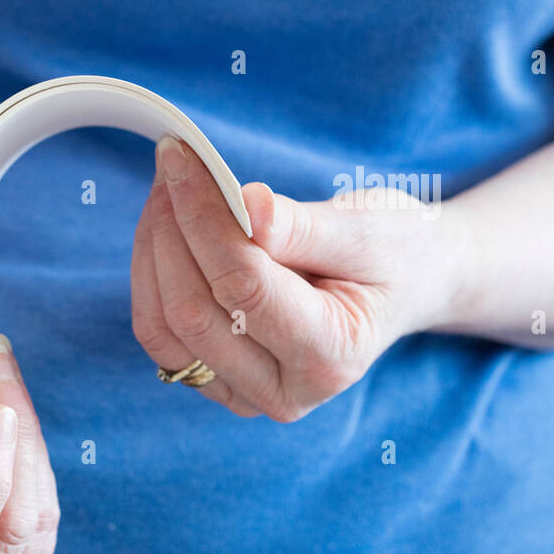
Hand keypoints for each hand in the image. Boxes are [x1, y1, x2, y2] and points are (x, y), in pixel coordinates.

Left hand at [131, 135, 461, 421]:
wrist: (403, 285)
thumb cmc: (392, 252)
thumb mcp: (366, 230)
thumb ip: (303, 226)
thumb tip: (247, 204)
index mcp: (330, 357)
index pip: (243, 286)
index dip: (204, 219)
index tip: (182, 159)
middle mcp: (281, 392)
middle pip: (193, 312)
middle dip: (172, 231)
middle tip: (172, 166)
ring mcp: (241, 394)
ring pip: (162, 325)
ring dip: (152, 249)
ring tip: (168, 189)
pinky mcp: (212, 379)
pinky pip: (158, 330)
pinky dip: (151, 272)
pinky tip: (166, 225)